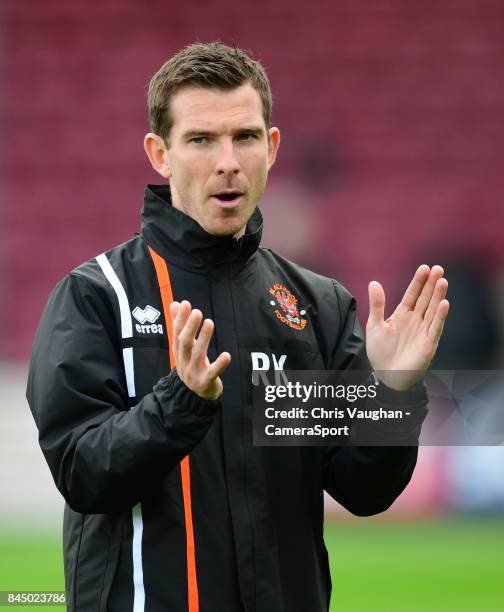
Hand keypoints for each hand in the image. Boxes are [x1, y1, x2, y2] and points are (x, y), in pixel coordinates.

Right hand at [170, 300, 230, 400]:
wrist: (193, 396)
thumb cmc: (191, 364)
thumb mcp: (184, 346)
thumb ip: (179, 325)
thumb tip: (174, 303)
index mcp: (179, 352)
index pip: (177, 333)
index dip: (180, 319)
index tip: (185, 304)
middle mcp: (184, 361)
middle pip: (185, 343)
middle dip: (190, 327)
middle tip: (197, 312)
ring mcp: (194, 373)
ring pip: (198, 355)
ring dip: (204, 338)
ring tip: (209, 322)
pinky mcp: (206, 382)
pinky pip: (213, 373)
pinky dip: (219, 364)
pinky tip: (227, 355)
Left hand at [366, 265, 448, 389]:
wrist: (385, 375)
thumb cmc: (380, 351)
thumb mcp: (375, 325)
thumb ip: (377, 305)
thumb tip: (373, 282)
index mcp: (402, 314)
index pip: (412, 294)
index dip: (418, 282)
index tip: (424, 268)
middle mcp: (416, 320)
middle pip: (425, 299)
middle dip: (431, 284)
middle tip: (438, 268)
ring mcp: (423, 331)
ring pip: (433, 310)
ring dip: (438, 296)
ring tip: (442, 280)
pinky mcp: (428, 343)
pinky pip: (436, 327)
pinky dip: (440, 316)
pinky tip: (445, 303)